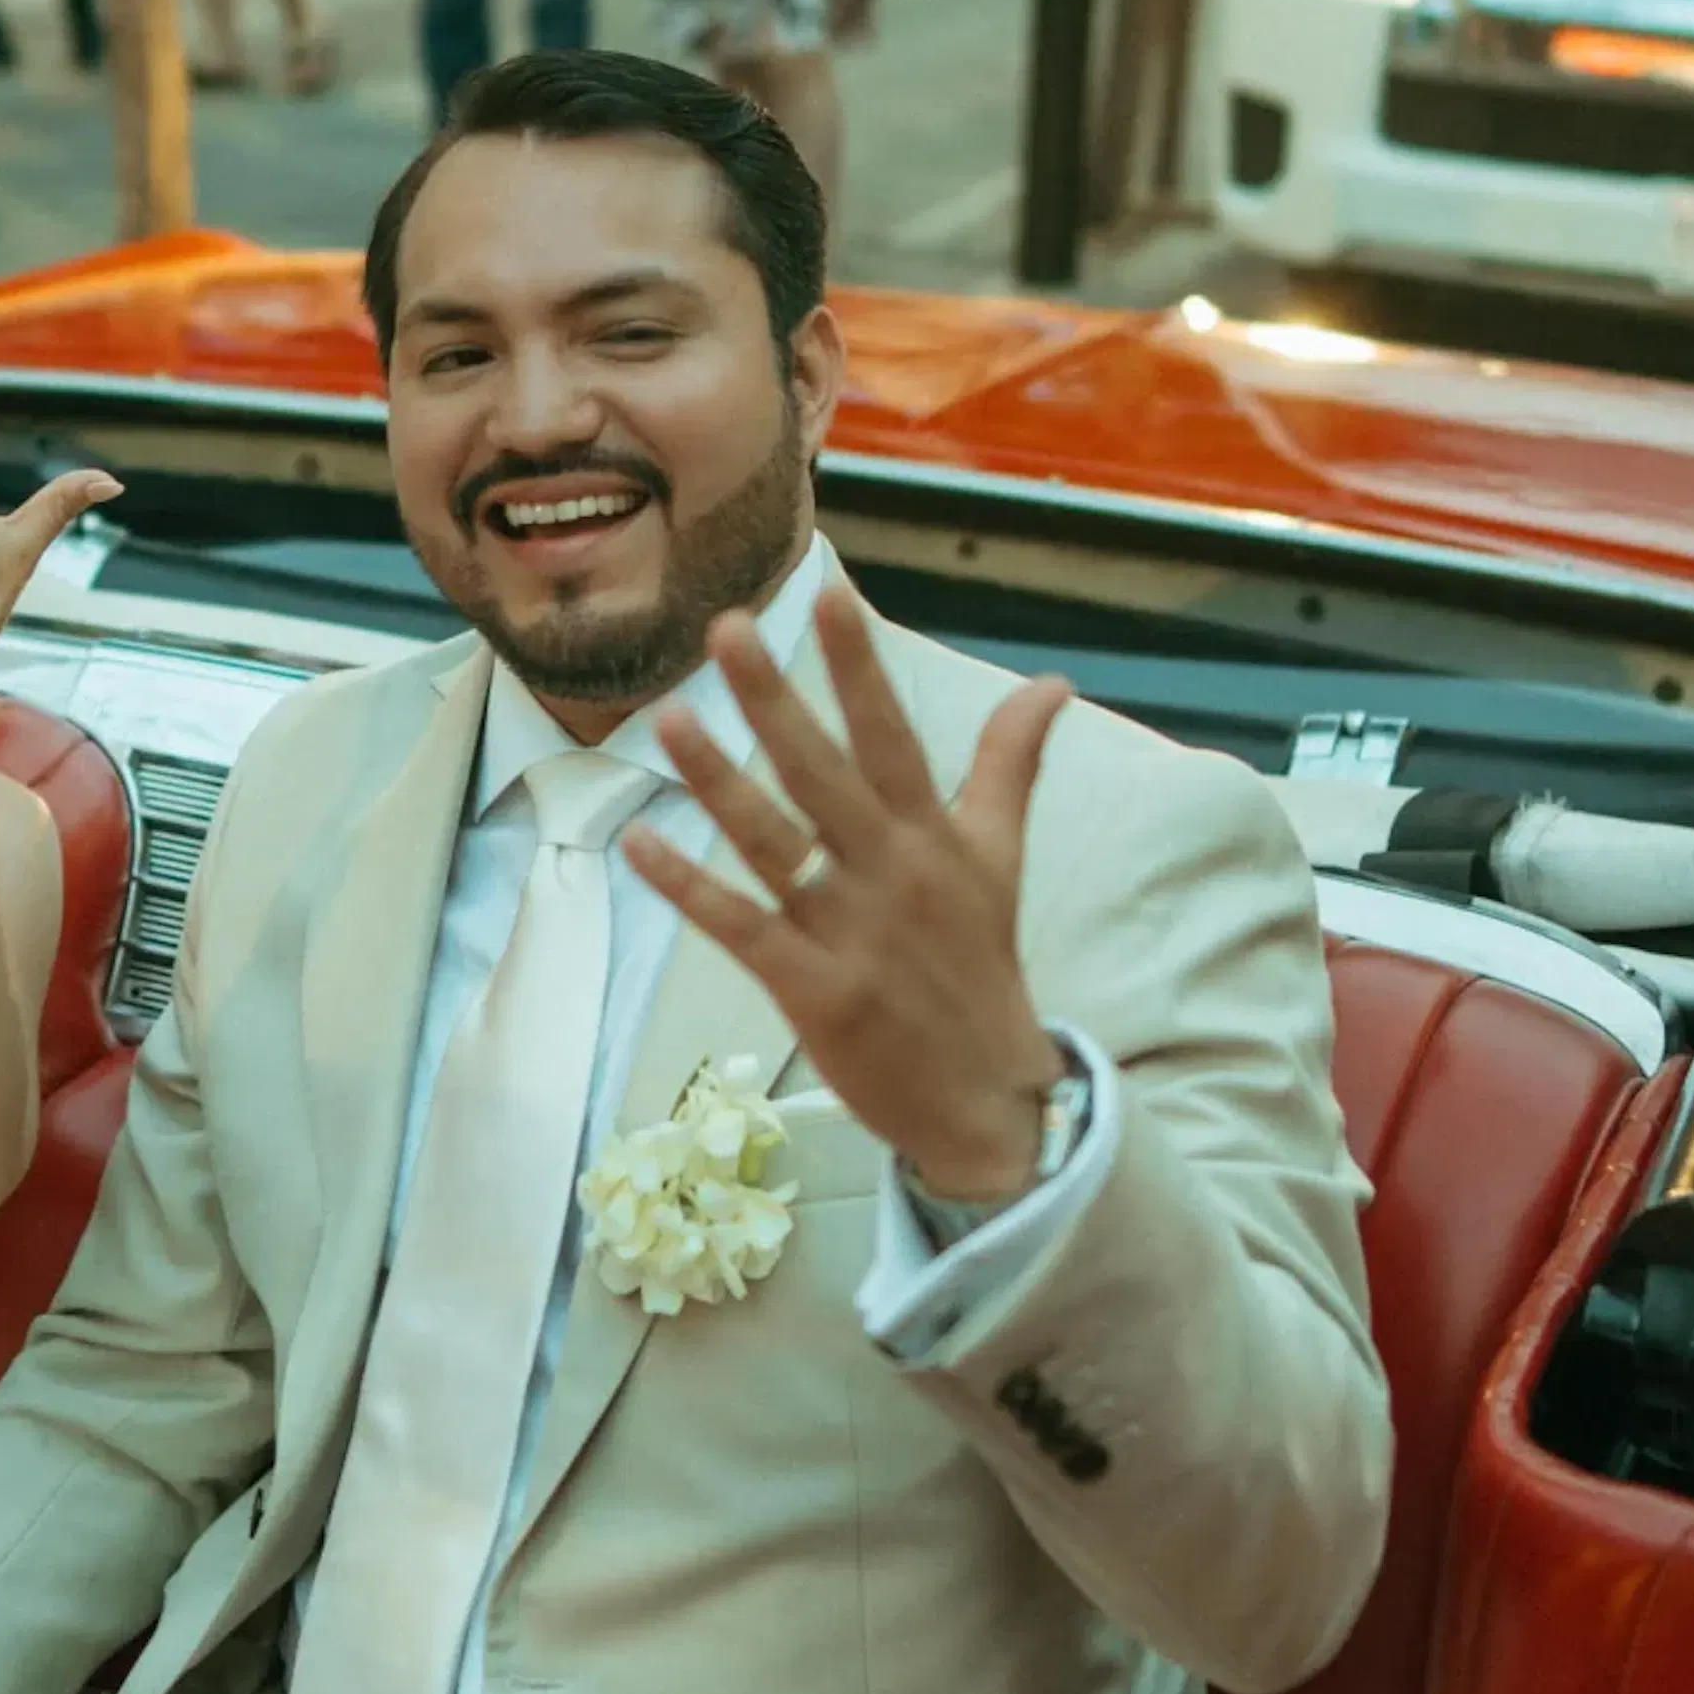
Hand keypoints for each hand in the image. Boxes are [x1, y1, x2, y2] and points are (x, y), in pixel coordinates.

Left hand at [624, 583, 1070, 1204]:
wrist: (989, 1100)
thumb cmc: (980, 968)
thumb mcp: (1000, 860)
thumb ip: (1010, 765)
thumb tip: (1053, 682)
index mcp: (932, 837)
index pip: (893, 734)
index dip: (861, 666)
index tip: (831, 594)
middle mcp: (890, 872)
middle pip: (824, 772)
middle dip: (775, 699)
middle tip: (725, 630)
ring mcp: (850, 932)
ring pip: (774, 841)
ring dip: (718, 781)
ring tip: (668, 718)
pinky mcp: (814, 990)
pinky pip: (742, 927)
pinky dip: (691, 887)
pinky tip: (639, 843)